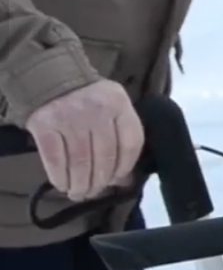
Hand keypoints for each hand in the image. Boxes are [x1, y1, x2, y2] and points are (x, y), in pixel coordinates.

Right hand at [24, 80, 143, 202]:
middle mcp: (96, 110)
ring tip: (80, 193)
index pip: (131, 142)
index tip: (119, 179)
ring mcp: (70, 118)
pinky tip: (63, 185)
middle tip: (95, 191)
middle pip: (105, 156)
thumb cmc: (87, 98)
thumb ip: (120, 136)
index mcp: (119, 103)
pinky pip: (56, 160)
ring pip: (81, 162)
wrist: (49, 76)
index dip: (126, 166)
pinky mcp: (45, 126)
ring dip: (81, 184)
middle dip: (101, 181)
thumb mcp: (111, 106)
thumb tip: (124, 179)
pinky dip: (60, 177)